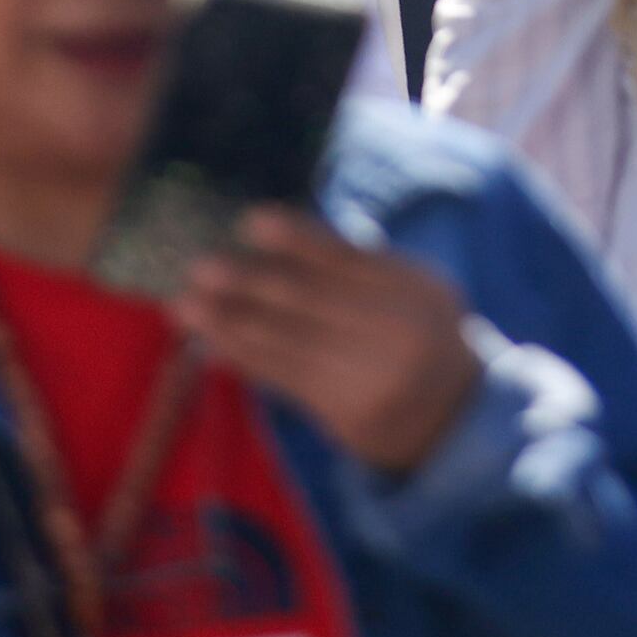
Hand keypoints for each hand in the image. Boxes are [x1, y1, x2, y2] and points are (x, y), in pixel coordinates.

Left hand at [174, 209, 482, 475]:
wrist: (453, 414)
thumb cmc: (417, 328)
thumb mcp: (413, 286)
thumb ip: (362, 262)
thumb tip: (283, 234)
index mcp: (413, 289)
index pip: (348, 259)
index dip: (298, 240)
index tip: (251, 220)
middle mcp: (395, 335)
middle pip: (310, 304)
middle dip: (249, 285)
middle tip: (200, 266)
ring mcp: (369, 381)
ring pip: (288, 346)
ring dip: (230, 325)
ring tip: (184, 306)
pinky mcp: (344, 416)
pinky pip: (285, 382)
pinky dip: (244, 360)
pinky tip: (211, 345)